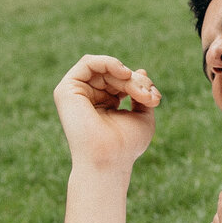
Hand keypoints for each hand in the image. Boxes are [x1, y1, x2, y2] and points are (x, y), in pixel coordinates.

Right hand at [53, 54, 160, 171]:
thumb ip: (142, 94)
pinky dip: (109, 63)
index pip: (123, 82)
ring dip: (126, 76)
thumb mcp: (143, 116)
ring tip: (139, 93)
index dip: (141, 84)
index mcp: (104, 104)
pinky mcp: (66, 90)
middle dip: (137, 81)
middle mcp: (89, 98)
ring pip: (105, 69)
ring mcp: (76, 94)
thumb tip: (141, 71)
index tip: (155, 98)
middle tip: (150, 97)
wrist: (110, 159)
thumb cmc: (126, 145)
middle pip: (115, 74)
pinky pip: (88, 63)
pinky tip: (124, 73)